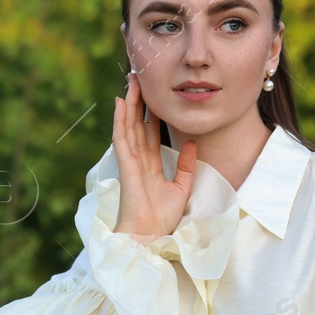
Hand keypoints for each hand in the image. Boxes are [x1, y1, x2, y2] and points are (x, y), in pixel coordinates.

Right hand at [111, 71, 196, 243]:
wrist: (149, 235)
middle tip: (140, 78)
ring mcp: (130, 161)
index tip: (155, 94)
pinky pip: (122, 138)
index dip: (152, 113)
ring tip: (131, 81)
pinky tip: (121, 103)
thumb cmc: (162, 217)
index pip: (150, 132)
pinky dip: (121, 120)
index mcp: (151, 164)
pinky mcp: (126, 165)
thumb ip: (187, 165)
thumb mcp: (181, 187)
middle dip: (139, 101)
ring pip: (129, 125)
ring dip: (130, 103)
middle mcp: (139, 159)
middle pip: (137, 123)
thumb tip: (194, 142)